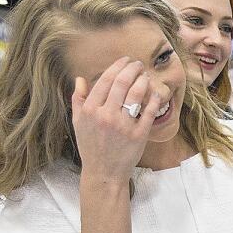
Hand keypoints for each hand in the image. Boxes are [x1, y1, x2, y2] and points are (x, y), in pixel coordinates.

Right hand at [70, 57, 159, 181]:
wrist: (104, 172)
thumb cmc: (91, 146)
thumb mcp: (78, 123)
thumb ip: (78, 100)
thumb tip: (79, 79)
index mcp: (90, 110)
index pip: (105, 80)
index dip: (117, 66)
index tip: (125, 61)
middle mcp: (106, 115)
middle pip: (122, 82)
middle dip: (132, 68)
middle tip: (138, 64)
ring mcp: (123, 125)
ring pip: (136, 94)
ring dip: (143, 80)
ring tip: (145, 75)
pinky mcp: (139, 134)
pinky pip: (148, 111)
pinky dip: (153, 98)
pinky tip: (154, 92)